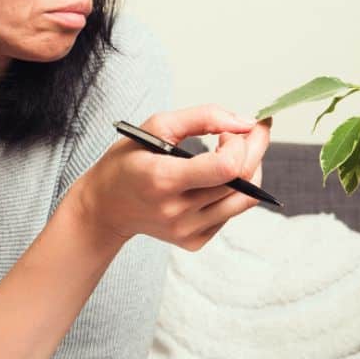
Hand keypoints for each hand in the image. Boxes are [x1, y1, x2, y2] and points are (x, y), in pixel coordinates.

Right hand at [73, 104, 271, 251]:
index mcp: (163, 180)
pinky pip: (230, 213)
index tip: (228, 132)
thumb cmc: (127, 162)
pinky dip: (232, 191)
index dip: (240, 144)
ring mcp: (187, 230)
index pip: (226, 168)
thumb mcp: (155, 126)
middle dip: (254, 150)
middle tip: (250, 132)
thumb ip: (202, 117)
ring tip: (235, 154)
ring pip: (244, 200)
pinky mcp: (194, 241)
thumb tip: (245, 122)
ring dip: (249, 170)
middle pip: (241, 182)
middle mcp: (177, 211)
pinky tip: (215, 179)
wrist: (105, 207)